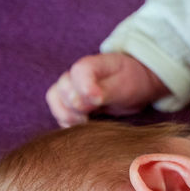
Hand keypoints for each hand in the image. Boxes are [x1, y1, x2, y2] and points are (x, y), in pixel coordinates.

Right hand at [45, 52, 168, 126]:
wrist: (134, 86)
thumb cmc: (130, 83)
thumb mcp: (125, 86)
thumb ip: (105, 91)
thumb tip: (87, 98)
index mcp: (92, 64)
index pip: (78, 72)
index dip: (85, 89)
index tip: (98, 102)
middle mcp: (75, 75)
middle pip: (62, 89)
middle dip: (77, 106)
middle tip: (94, 113)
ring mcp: (69, 88)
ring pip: (55, 100)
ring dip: (68, 115)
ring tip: (87, 121)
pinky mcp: (68, 103)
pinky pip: (59, 113)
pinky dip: (67, 122)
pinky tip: (82, 126)